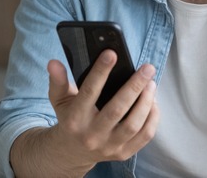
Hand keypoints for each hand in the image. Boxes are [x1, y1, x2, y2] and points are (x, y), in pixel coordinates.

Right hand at [45, 51, 159, 173]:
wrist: (72, 153)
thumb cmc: (69, 119)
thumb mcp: (59, 100)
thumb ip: (57, 81)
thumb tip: (53, 63)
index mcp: (74, 120)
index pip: (89, 92)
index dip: (100, 71)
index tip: (112, 53)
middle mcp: (91, 135)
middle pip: (117, 109)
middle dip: (135, 86)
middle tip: (147, 68)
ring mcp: (109, 147)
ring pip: (133, 124)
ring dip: (146, 101)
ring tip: (151, 83)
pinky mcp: (123, 154)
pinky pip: (144, 136)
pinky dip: (152, 117)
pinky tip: (153, 102)